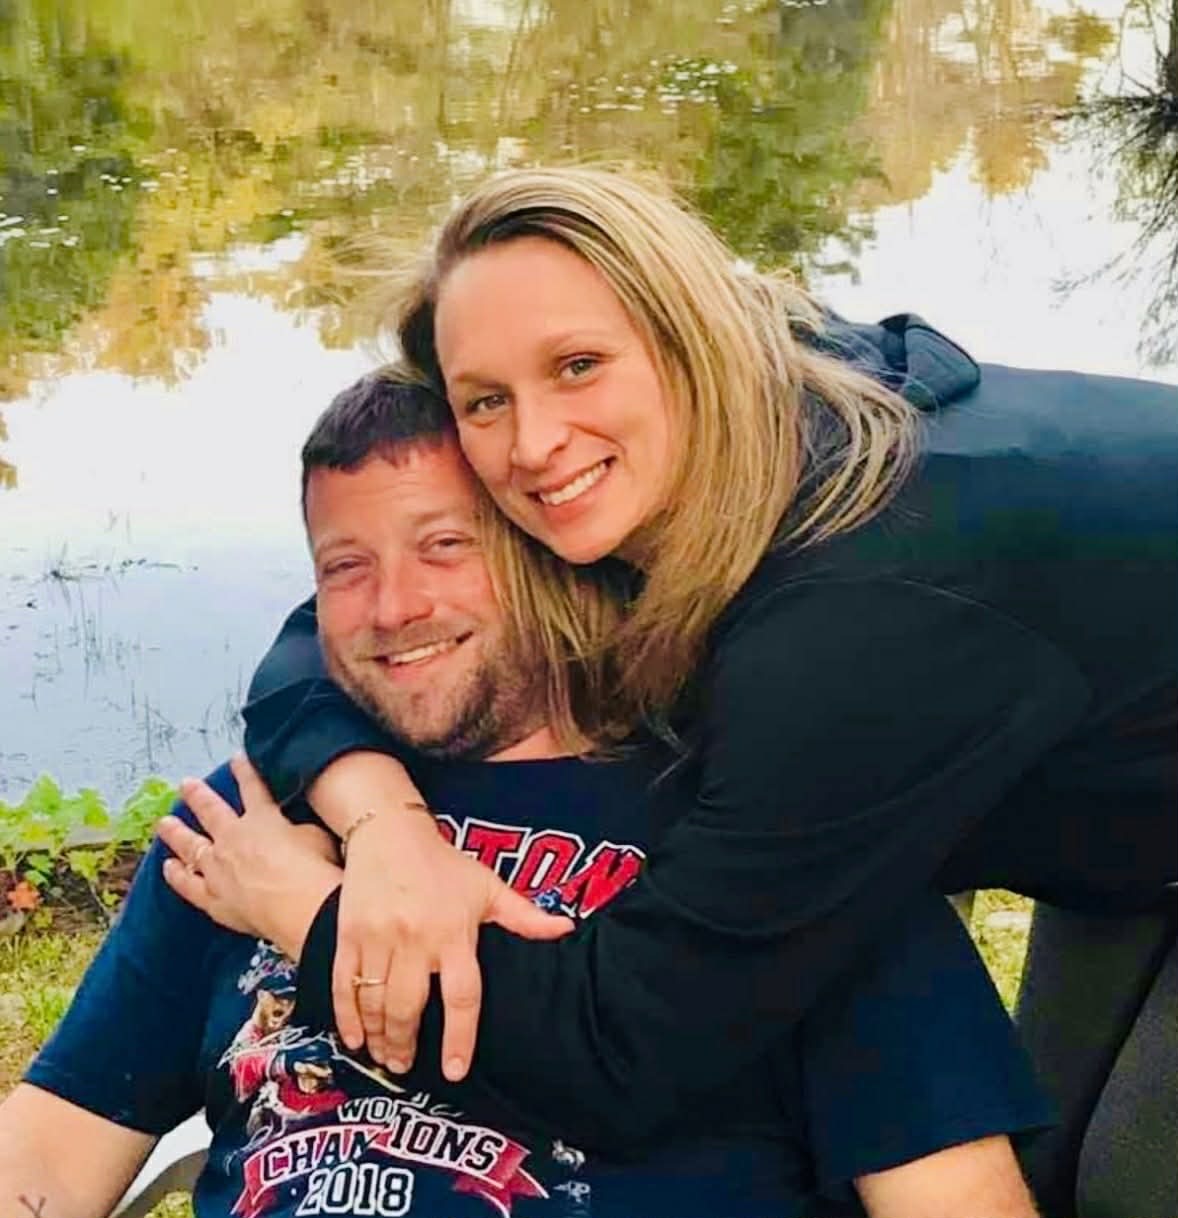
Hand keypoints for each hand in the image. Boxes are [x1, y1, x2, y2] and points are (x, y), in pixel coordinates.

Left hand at [158, 755, 340, 959]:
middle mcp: (234, 840)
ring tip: (164, 823)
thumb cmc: (313, 869)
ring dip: (177, 833)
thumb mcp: (315, 836)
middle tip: (186, 784)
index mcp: (262, 819)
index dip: (245, 771)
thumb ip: (298, 829)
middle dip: (198, 795)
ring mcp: (218, 870)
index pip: (252, 788)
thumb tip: (293, 828)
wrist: (299, 907)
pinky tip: (168, 867)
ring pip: (191, 846)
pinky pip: (189, 885)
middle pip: (211, 812)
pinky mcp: (214, 900)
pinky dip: (177, 876)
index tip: (236, 758)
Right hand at [329, 786, 573, 1081]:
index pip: (462, 996)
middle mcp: (415, 939)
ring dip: (379, 1038)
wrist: (389, 832)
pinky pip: (343, 986)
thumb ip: (524, 915)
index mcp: (454, 932)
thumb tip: (566, 928)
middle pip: (409, 1008)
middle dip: (406, 1045)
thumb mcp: (486, 885)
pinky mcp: (347, 935)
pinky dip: (347, 1018)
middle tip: (406, 1068)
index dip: (460, 1037)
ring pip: (376, 1003)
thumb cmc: (443, 864)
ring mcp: (378, 938)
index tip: (455, 1070)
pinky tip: (354, 1039)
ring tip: (385, 1058)